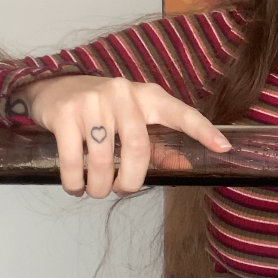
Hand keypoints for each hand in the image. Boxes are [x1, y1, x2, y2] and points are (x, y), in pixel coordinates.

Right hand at [17, 74, 230, 198]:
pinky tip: (76, 187)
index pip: (180, 112)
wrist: (54, 87)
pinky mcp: (65, 113)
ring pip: (104, 158)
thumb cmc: (102, 109)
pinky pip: (73, 159)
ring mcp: (92, 102)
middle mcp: (122, 94)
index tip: (224, 146)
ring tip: (96, 190)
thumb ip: (158, 145)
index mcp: (147, 96)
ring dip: (100, 186)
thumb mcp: (133, 119)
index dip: (203, 130)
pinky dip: (75, 182)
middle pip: (138, 147)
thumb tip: (184, 168)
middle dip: (132, 180)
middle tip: (123, 190)